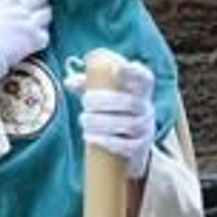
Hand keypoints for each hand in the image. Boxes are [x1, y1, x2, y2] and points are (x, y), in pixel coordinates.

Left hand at [68, 59, 157, 178]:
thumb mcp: (105, 92)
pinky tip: (89, 136)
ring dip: (102, 122)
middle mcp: (147, 107)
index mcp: (142, 89)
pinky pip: (127, 146)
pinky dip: (107, 141)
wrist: (132, 138)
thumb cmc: (115, 106)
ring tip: (83, 119)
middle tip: (85, 101)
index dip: (133, 73)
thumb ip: (88, 83)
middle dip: (105, 101)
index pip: (144, 78)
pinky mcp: (141, 147)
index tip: (117, 69)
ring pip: (129, 125)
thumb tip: (69, 82)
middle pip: (131, 103)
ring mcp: (146, 128)